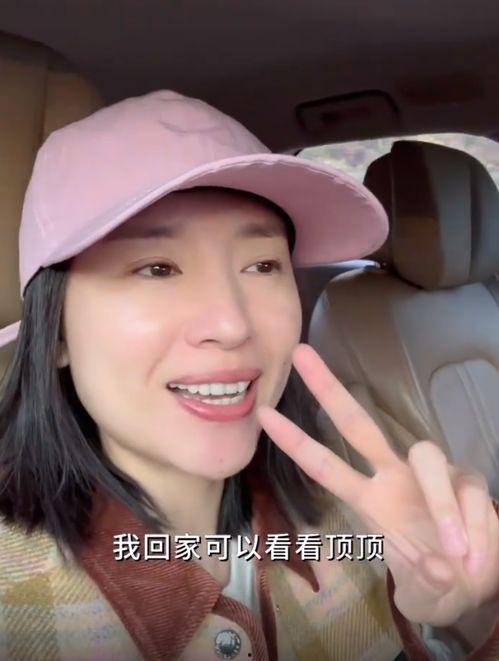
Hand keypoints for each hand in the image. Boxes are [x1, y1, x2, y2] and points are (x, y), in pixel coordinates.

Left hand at [256, 343, 498, 626]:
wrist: (480, 579)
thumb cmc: (438, 579)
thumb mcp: (425, 593)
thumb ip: (427, 583)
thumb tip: (439, 569)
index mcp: (371, 500)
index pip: (326, 466)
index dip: (296, 443)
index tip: (263, 415)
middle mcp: (395, 476)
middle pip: (358, 425)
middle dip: (327, 391)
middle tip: (300, 354)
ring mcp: (432, 473)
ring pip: (426, 455)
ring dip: (441, 505)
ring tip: (458, 554)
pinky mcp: (468, 478)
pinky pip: (470, 493)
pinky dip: (477, 527)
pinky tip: (478, 556)